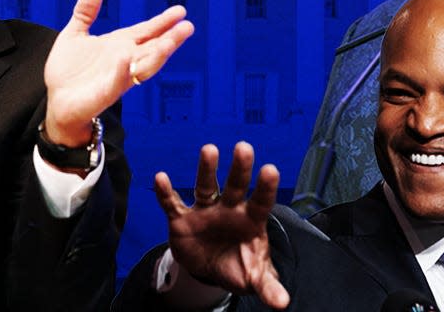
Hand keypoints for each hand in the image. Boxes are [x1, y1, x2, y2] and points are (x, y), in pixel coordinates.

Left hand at [44, 0, 193, 145]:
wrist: (57, 102)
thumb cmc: (69, 73)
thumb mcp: (75, 34)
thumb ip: (85, 13)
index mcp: (119, 45)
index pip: (146, 31)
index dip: (163, 22)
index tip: (180, 11)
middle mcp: (124, 61)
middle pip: (153, 48)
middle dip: (170, 38)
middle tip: (187, 27)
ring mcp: (117, 78)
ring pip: (144, 67)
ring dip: (157, 55)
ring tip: (170, 42)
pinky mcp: (104, 93)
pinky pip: (116, 82)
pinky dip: (122, 71)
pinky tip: (126, 60)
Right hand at [155, 142, 289, 309]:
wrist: (210, 268)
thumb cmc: (238, 265)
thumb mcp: (254, 277)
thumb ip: (268, 286)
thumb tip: (282, 304)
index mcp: (250, 221)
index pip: (260, 202)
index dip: (264, 187)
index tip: (270, 169)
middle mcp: (229, 210)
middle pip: (235, 186)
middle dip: (239, 169)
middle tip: (244, 147)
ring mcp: (205, 211)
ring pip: (205, 186)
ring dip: (206, 169)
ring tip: (209, 150)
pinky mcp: (182, 218)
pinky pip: (173, 204)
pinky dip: (166, 193)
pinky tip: (161, 178)